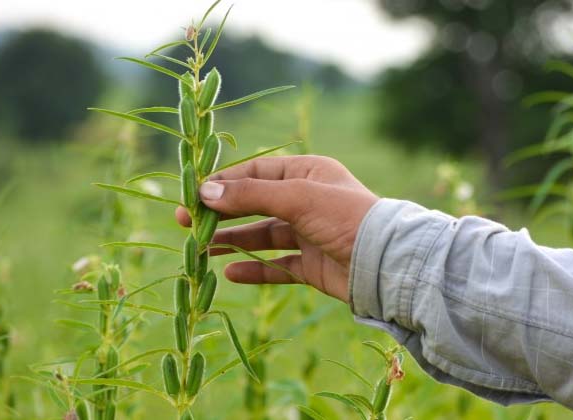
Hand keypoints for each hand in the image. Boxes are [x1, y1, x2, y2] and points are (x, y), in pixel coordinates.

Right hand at [175, 155, 378, 302]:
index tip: (193, 194)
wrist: (386, 264)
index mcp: (307, 174)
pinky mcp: (312, 265)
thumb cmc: (346, 217)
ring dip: (233, 241)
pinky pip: (277, 266)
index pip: (256, 174)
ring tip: (202, 249)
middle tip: (186, 222)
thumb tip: (205, 191)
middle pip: (255, 205)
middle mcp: (307, 201)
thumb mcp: (297, 197)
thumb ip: (250, 195)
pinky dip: (255, 269)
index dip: (224, 183)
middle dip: (222, 213)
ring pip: (263, 236)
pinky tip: (230, 274)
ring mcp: (309, 234)